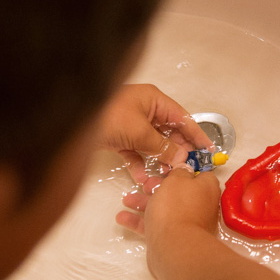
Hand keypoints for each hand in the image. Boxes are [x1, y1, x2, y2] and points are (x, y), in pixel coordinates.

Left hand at [99, 84, 213, 169]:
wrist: (70, 122)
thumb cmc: (106, 115)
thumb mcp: (140, 132)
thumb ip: (163, 147)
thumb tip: (182, 158)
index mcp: (153, 100)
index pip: (182, 118)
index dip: (196, 134)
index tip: (208, 150)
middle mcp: (144, 110)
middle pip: (169, 133)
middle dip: (177, 152)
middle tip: (187, 170)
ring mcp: (131, 124)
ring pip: (152, 145)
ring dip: (159, 162)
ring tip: (167, 179)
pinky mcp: (119, 137)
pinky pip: (136, 152)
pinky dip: (139, 165)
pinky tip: (143, 179)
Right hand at [115, 167, 219, 239]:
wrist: (174, 247)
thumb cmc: (177, 207)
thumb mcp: (177, 179)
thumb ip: (179, 171)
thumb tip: (185, 169)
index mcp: (206, 189)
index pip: (200, 175)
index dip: (184, 170)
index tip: (169, 168)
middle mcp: (199, 207)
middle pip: (178, 192)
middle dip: (158, 187)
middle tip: (145, 184)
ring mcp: (186, 224)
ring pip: (164, 209)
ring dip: (145, 203)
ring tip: (127, 201)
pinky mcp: (172, 238)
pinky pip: (156, 225)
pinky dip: (140, 221)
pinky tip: (122, 218)